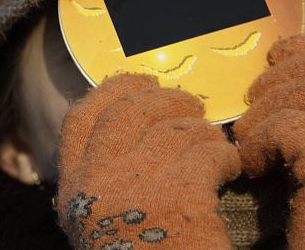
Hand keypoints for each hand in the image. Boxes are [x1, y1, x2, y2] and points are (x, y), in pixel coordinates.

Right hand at [56, 74, 240, 248]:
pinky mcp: (176, 198)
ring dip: (202, 131)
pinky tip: (230, 169)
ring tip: (214, 146)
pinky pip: (206, 153)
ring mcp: (132, 189)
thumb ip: (108, 177)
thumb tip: (139, 120)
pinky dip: (223, 156)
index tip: (142, 82)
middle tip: (192, 106)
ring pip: (174, 129)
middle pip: (130, 113)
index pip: (82, 117)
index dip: (113, 90)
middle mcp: (94, 184)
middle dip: (166, 100)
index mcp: (74, 190)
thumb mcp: (106, 222)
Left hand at [233, 36, 304, 248]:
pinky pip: (277, 127)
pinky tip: (254, 166)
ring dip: (259, 119)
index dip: (304, 53)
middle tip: (252, 109)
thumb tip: (276, 59)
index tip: (274, 60)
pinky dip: (256, 145)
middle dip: (272, 85)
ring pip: (291, 95)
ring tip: (251, 143)